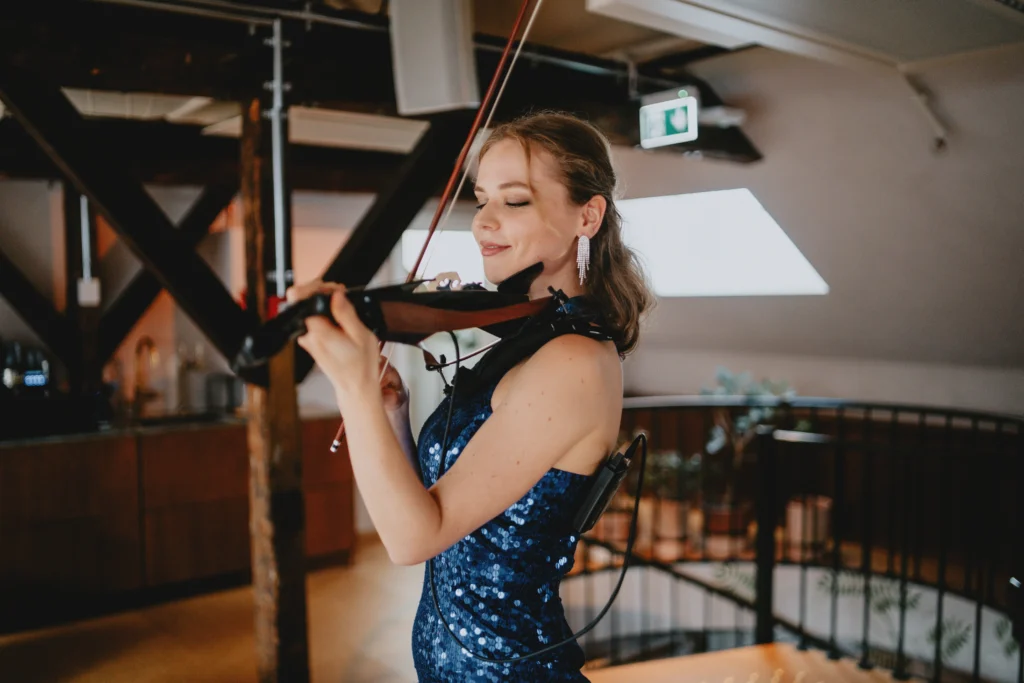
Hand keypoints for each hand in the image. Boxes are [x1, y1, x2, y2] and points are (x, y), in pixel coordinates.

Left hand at [286, 280, 407, 410]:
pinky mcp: (311, 343)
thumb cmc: (361, 365)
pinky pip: (314, 321)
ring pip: (310, 311)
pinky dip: (326, 316)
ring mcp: (308, 340)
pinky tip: (340, 322)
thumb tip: (335, 295)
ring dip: (326, 305)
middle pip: (304, 302)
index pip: (301, 298)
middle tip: (341, 296)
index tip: (334, 290)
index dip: (317, 288)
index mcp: (318, 332)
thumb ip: (346, 313)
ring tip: (344, 310)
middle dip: (322, 293)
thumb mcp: (361, 335)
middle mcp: (308, 336)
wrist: (356, 386)